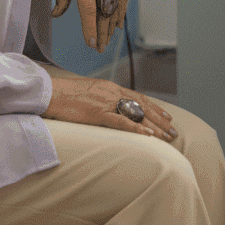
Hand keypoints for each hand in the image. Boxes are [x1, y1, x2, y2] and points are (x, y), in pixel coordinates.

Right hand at [43, 75, 177, 142]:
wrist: (50, 92)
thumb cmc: (66, 95)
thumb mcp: (89, 93)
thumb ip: (102, 99)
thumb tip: (110, 108)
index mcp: (111, 88)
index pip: (139, 98)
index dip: (155, 107)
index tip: (167, 116)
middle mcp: (113, 93)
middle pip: (143, 107)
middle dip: (160, 120)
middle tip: (174, 131)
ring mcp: (106, 103)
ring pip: (137, 115)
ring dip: (154, 127)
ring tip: (167, 137)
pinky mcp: (98, 113)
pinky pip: (121, 122)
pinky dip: (136, 129)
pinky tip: (148, 135)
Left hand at [52, 0, 125, 53]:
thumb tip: (56, 14)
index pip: (88, 10)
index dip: (90, 29)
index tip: (91, 43)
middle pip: (104, 13)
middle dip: (102, 33)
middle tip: (99, 49)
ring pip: (115, 8)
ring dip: (111, 26)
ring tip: (107, 41)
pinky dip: (121, 12)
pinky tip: (118, 24)